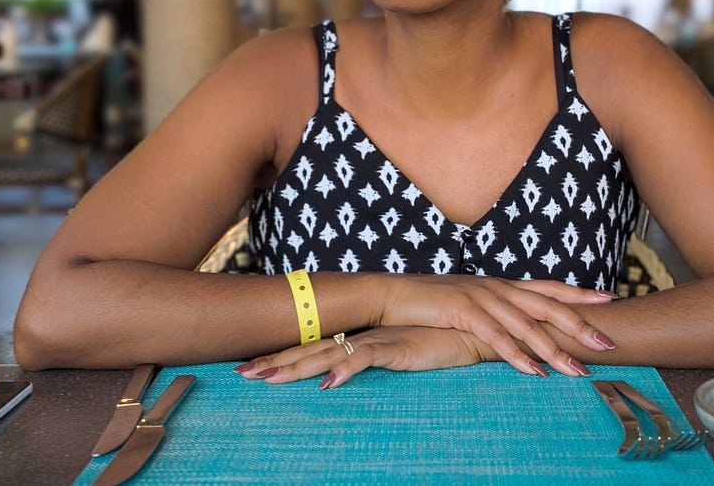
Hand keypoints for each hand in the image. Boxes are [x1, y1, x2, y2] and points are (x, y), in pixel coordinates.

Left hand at [236, 327, 490, 388]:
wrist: (472, 329)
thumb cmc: (437, 342)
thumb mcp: (399, 355)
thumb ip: (374, 360)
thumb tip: (346, 375)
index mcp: (359, 337)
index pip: (314, 346)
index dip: (283, 356)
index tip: (252, 366)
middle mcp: (362, 335)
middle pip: (311, 349)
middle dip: (275, 361)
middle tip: (242, 373)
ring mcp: (377, 339)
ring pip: (329, 353)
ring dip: (298, 366)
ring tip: (268, 379)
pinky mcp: (399, 347)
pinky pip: (367, 358)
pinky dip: (346, 370)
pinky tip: (328, 384)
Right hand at [371, 274, 614, 376]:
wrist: (395, 294)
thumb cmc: (433, 303)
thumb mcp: (472, 304)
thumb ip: (496, 312)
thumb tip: (519, 325)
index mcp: (501, 285)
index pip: (548, 288)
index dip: (579, 294)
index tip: (609, 300)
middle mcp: (497, 287)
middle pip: (547, 305)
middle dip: (580, 324)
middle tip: (608, 342)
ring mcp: (482, 297)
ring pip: (527, 325)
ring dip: (555, 350)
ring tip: (579, 370)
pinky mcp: (463, 311)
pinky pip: (497, 337)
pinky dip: (518, 355)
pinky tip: (535, 372)